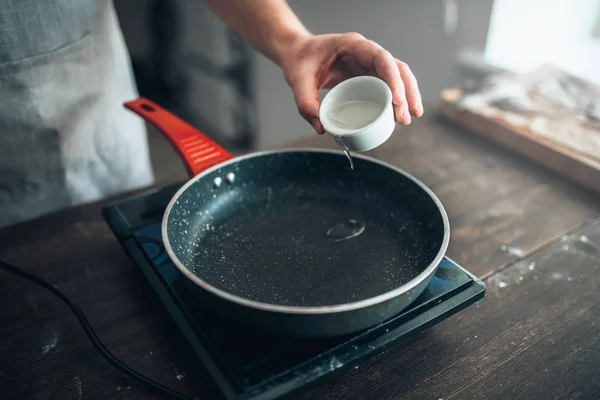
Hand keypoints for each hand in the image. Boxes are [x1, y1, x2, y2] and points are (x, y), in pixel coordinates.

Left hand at [278, 32, 423, 134]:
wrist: (297, 53)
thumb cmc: (299, 61)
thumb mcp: (297, 80)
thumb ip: (306, 103)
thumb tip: (322, 128)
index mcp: (351, 45)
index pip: (381, 58)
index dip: (393, 78)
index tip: (396, 100)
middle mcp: (365, 52)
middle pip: (396, 67)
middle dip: (406, 92)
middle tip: (406, 117)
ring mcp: (368, 63)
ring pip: (397, 76)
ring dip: (406, 96)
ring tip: (409, 118)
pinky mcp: (367, 75)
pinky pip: (387, 85)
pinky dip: (396, 99)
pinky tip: (400, 115)